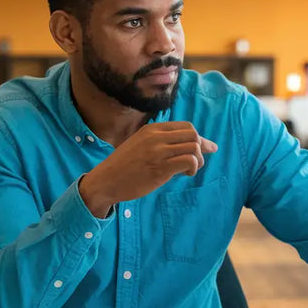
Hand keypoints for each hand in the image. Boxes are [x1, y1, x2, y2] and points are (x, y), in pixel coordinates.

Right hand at [78, 122, 217, 217]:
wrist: (106, 180)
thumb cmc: (124, 166)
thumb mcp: (140, 144)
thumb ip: (160, 142)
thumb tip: (185, 144)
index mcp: (152, 129)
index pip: (186, 127)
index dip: (198, 138)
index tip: (202, 149)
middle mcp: (156, 137)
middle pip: (193, 135)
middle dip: (200, 149)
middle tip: (195, 163)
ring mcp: (158, 152)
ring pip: (194, 147)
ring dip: (198, 161)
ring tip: (188, 171)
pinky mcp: (161, 168)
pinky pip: (189, 161)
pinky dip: (193, 168)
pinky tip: (184, 175)